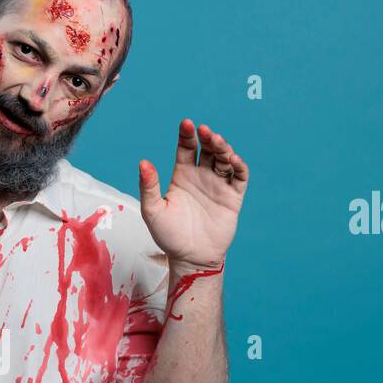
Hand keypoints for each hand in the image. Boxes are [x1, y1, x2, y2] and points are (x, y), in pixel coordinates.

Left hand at [138, 119, 249, 268]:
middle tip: (204, 131)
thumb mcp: (153, 211)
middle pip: (208, 149)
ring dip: (223, 147)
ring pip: (224, 159)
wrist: (190, 258)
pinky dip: (238, 165)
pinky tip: (232, 159)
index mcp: (182, 176)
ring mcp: (218, 185)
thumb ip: (148, 187)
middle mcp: (201, 176)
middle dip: (207, 138)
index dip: (187, 135)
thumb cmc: (169, 236)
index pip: (186, 148)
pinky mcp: (233, 196)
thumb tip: (143, 163)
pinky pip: (239, 176)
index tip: (187, 124)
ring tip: (217, 142)